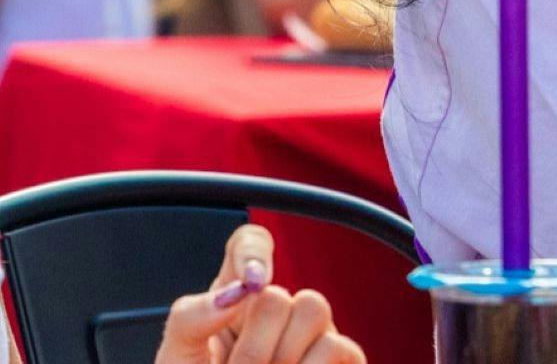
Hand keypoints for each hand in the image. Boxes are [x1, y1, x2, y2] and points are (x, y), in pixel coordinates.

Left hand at [155, 225, 363, 363]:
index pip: (251, 245)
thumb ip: (192, 316)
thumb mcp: (175, 359)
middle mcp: (277, 315)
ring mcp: (312, 338)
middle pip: (282, 289)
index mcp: (234, 304)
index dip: (254, 250)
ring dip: (282, 356)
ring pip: (315, 307)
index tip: (250, 282)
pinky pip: (339, 347)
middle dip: (255, 341)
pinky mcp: (341, 363)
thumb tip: (239, 289)